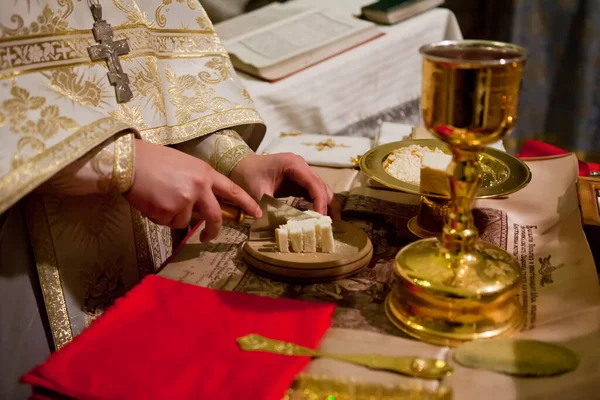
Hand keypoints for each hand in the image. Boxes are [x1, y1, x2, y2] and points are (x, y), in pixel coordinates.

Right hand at [125, 140, 261, 241]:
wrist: (130, 161)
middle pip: (215, 217)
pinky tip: (150, 200)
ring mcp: (184, 200)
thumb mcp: (186, 165)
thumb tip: (205, 206)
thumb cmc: (155, 161)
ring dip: (172, 216)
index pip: (233, 191)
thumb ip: (200, 183)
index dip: (247, 203)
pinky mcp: (168, 211)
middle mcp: (199, 187)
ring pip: (185, 221)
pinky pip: (167, 222)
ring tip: (159, 197)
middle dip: (213, 231)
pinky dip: (159, 216)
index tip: (257, 214)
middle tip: (207, 237)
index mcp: (206, 173)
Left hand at [230, 153, 340, 219]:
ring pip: (320, 189)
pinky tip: (320, 217)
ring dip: (325, 204)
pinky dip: (317, 204)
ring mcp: (301, 172)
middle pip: (321, 186)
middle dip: (327, 204)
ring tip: (330, 223)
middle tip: (332, 224)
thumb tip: (286, 226)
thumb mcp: (258, 193)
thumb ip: (273, 208)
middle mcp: (301, 166)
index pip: (313, 184)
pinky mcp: (298, 180)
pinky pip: (312, 192)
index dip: (320, 201)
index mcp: (293, 164)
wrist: (239, 166)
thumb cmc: (247, 176)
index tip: (321, 218)